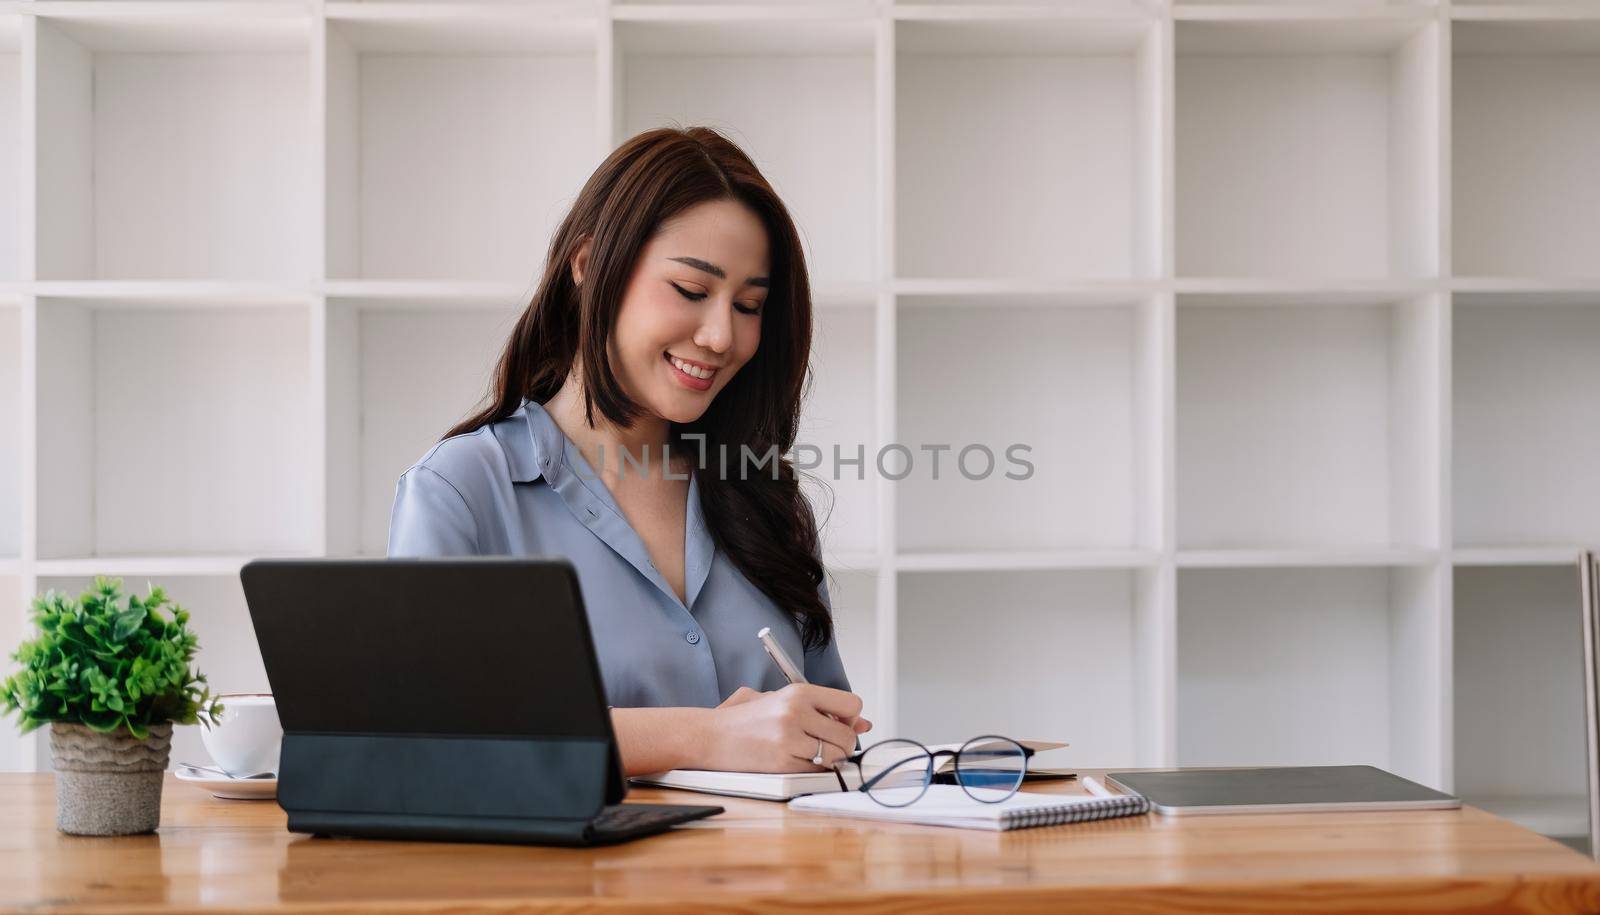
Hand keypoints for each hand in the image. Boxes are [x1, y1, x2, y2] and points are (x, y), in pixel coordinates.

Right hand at [704, 684, 872, 772]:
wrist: (709, 735)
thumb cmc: (746, 718)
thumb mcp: (782, 702)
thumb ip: (824, 709)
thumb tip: (864, 725)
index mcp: (798, 692)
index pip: (851, 704)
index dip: (850, 719)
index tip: (838, 724)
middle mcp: (796, 713)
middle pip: (847, 736)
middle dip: (842, 745)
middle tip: (823, 744)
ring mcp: (789, 739)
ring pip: (835, 757)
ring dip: (829, 760)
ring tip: (808, 753)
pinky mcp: (782, 764)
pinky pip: (816, 772)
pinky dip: (813, 771)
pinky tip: (795, 762)